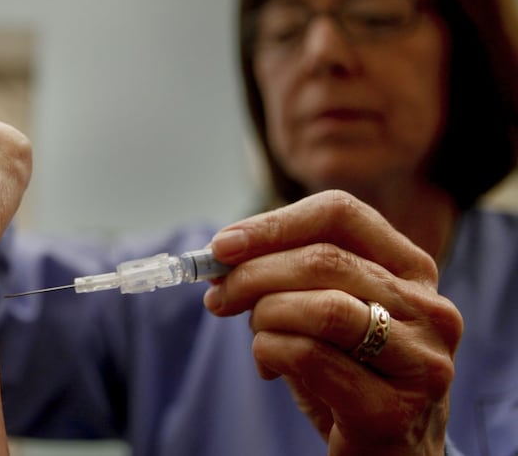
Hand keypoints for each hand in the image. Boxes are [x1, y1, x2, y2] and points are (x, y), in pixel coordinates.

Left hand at [204, 190, 462, 454]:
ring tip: (255, 333)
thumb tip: (224, 254)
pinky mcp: (395, 410)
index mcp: (410, 270)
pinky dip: (271, 351)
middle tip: (219, 295)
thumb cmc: (347, 374)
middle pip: (324, 259)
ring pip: (323, 307)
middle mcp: (428, 308)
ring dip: (266, 314)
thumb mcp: (320, 314)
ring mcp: (421, 360)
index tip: (224, 245)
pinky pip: (310, 357)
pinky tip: (267, 365)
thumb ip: (284, 278)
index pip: (339, 214)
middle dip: (254, 274)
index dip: (274, 224)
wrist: (384, 455)